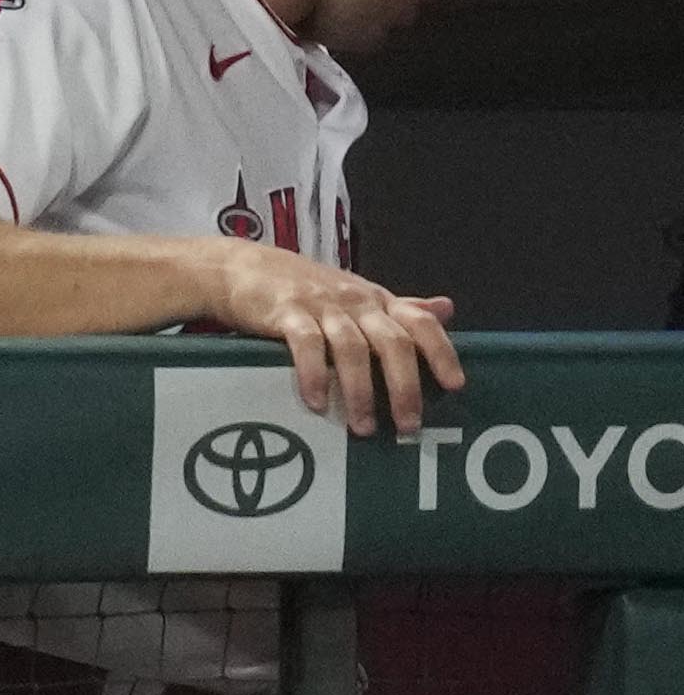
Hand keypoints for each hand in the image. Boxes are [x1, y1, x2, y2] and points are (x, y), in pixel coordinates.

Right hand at [207, 243, 463, 435]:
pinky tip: (317, 403)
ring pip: (353, 349)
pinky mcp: (286, 312)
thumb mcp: (354, 294)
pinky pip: (307, 345)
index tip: (455, 385)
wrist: (239, 267)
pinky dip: (314, 375)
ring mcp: (321, 305)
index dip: (441, 352)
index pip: (420, 322)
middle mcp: (355, 301)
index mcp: (376, 300)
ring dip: (361, 391)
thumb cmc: (300, 288)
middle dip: (404, 387)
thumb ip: (398, 307)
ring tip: (363, 428)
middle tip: (408, 426)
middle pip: (393, 342)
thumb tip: (447, 309)